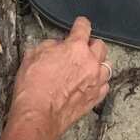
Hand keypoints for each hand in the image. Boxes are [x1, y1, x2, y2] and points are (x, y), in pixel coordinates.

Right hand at [9, 17, 109, 139]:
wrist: (37, 116)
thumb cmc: (33, 88)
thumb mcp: (33, 56)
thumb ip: (49, 46)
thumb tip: (56, 46)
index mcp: (75, 48)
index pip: (84, 27)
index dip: (80, 24)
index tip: (80, 24)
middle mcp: (90, 62)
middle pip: (100, 46)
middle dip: (91, 46)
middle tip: (81, 50)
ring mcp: (95, 81)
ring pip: (106, 66)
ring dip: (97, 64)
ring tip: (87, 68)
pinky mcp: (95, 98)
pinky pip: (105, 86)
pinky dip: (99, 83)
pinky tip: (89, 84)